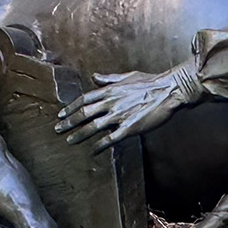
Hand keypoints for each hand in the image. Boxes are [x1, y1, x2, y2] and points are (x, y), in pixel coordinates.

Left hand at [57, 62, 205, 151]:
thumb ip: (109, 78)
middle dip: (69, 123)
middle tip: (58, 130)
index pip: (84, 99)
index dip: (70, 108)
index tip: (61, 115)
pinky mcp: (130, 127)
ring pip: (93, 127)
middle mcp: (111, 102)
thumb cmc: (150, 82)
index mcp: (110, 90)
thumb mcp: (127, 76)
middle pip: (84, 114)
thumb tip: (95, 77)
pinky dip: (100, 145)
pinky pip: (110, 138)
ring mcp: (119, 115)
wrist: (169, 90)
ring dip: (79, 135)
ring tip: (69, 141)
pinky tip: (93, 151)